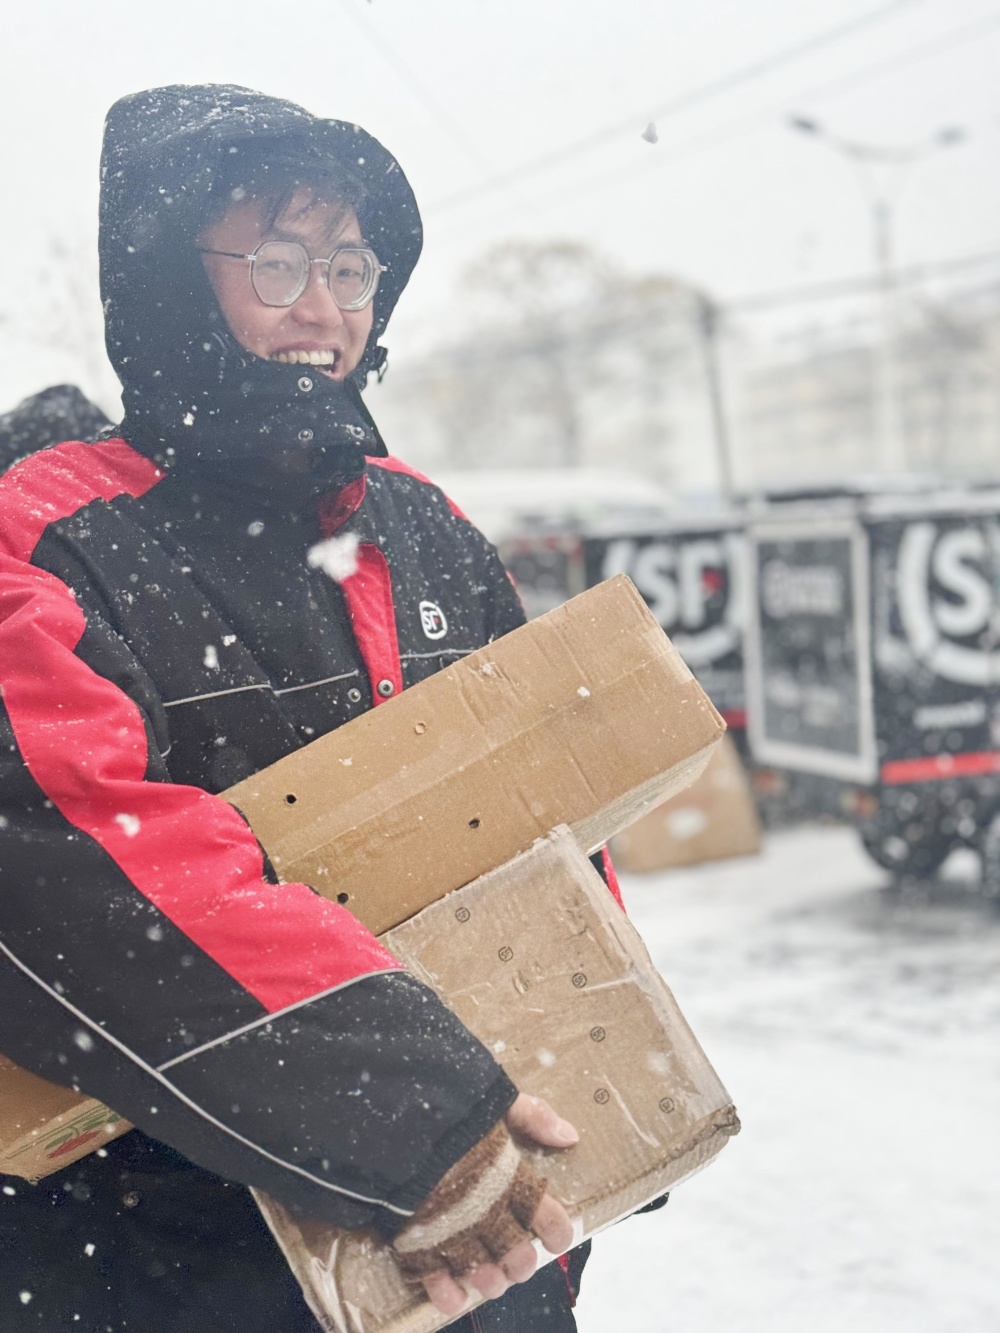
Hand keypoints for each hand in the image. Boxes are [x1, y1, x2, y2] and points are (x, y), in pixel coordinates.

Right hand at [419, 1094, 577, 1315]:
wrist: (393, 1115)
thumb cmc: (450, 1107)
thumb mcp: (497, 1100)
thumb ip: (533, 1116)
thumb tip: (570, 1136)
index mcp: (510, 1178)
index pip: (548, 1216)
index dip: (557, 1231)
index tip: (558, 1238)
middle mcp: (486, 1211)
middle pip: (517, 1254)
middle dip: (522, 1263)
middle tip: (519, 1262)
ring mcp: (452, 1230)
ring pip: (482, 1273)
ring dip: (491, 1280)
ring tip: (492, 1278)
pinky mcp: (418, 1239)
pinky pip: (435, 1278)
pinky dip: (447, 1292)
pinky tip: (456, 1297)